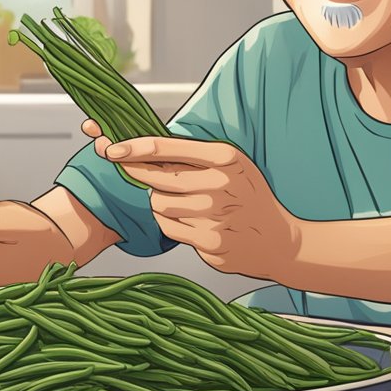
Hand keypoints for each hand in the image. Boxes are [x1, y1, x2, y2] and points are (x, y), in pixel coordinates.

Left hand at [80, 119, 301, 277]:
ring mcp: (214, 215)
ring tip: (181, 202)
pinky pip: (169, 228)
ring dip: (160, 203)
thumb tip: (142, 148)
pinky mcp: (209, 242)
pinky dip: (171, 224)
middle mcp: (218, 184)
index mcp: (224, 157)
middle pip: (155, 178)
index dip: (133, 148)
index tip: (110, 149)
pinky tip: (190, 221)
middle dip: (140, 175)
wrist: (279, 240)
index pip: (165, 149)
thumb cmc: (247, 196)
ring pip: (158, 205)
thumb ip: (193, 156)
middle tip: (134, 172)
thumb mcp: (232, 164)